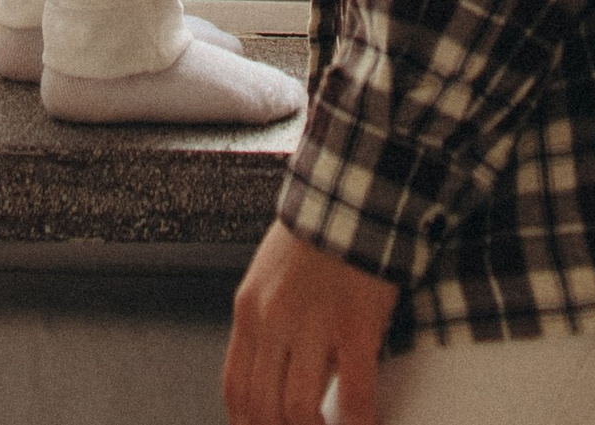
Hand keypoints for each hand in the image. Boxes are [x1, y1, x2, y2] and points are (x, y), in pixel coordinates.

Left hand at [224, 217, 397, 424]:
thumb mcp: (270, 276)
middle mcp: (272, 320)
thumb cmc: (315, 235)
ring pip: (298, 409)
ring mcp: (312, 323)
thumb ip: (268, 324)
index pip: (236, 388)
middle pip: (263, 407)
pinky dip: (358, 422)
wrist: (352, 193)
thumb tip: (276, 378)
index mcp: (249, 309)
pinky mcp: (355, 324)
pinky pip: (354, 393)